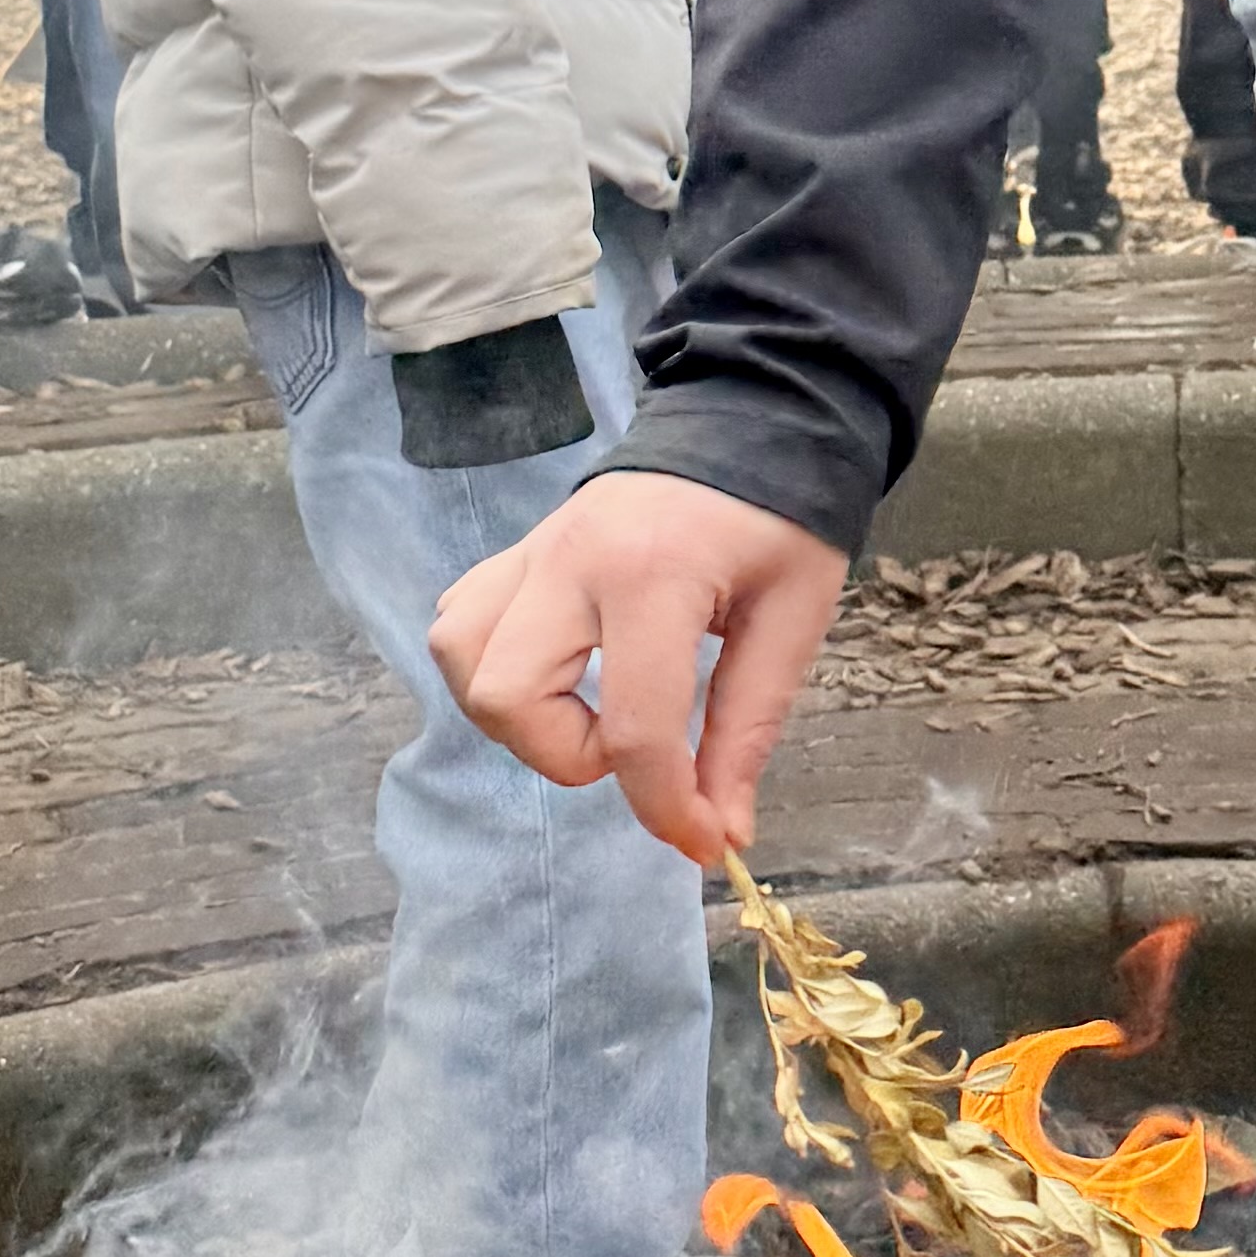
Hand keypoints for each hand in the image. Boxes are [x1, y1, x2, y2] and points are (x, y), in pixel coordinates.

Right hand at [431, 471, 847, 864]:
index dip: (666, 809)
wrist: (752, 414)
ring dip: (519, 713)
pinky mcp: (519, 549)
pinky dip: (493, 664)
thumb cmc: (784, 516)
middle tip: (635, 741)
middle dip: (567, 754)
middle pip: (506, 696)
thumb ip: (748, 729)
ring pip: (462, 656)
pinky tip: (559, 670)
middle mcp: (570, 561)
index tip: (702, 842)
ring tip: (592, 708)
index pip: (635, 728)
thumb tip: (721, 834)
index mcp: (652, 574)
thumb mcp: (793, 619)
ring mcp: (533, 550)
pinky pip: (462, 620)